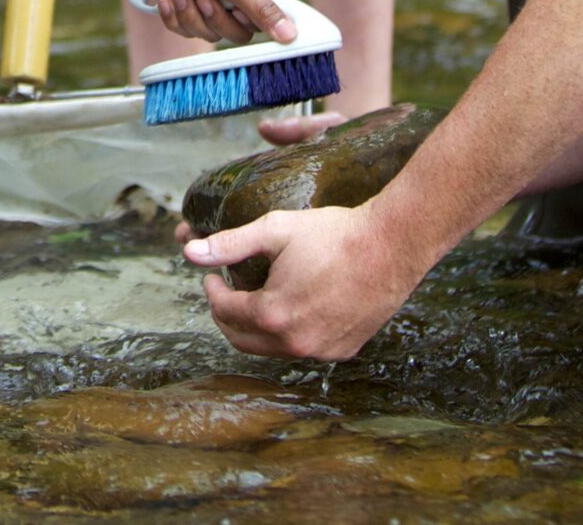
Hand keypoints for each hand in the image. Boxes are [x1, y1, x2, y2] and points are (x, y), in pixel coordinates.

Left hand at [113, 0, 292, 44]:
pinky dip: (176, 17)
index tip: (241, 15)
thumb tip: (292, 34)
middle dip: (216, 18)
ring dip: (192, 16)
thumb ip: (261, 9)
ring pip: (214, 35)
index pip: (276, 15)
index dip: (259, 21)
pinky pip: (190, 32)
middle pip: (242, 32)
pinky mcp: (190, 8)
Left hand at [184, 201, 426, 360]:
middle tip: (226, 293)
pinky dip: (289, 334)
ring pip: (272, 348)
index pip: (225, 311)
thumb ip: (229, 244)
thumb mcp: (274, 230)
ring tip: (257, 299)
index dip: (212, 292)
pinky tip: (293, 309)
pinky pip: (304, 349)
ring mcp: (321, 351)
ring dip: (257, 328)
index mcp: (272, 314)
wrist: (392, 245)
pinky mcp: (343, 350)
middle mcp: (294, 342)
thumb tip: (190, 252)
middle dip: (227, 316)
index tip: (212, 277)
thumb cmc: (334, 234)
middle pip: (243, 339)